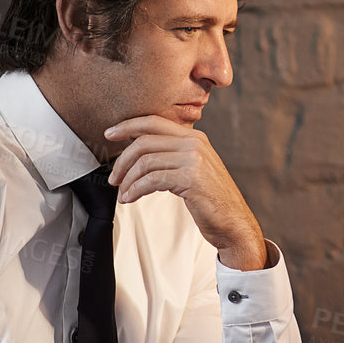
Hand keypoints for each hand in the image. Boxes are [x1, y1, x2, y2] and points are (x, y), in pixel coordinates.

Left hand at [104, 116, 267, 270]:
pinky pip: (151, 179)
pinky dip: (135, 190)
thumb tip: (139, 153)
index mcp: (195, 137)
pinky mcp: (190, 178)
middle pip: (145, 141)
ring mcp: (194, 159)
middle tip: (114, 178)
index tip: (109, 134)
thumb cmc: (211, 199)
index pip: (154, 121)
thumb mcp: (194, 168)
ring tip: (123, 193)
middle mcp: (194, 143)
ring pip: (145, 161)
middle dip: (122, 160)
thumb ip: (174, 155)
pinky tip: (130, 198)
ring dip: (128, 179)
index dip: (128, 125)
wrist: (233, 221)